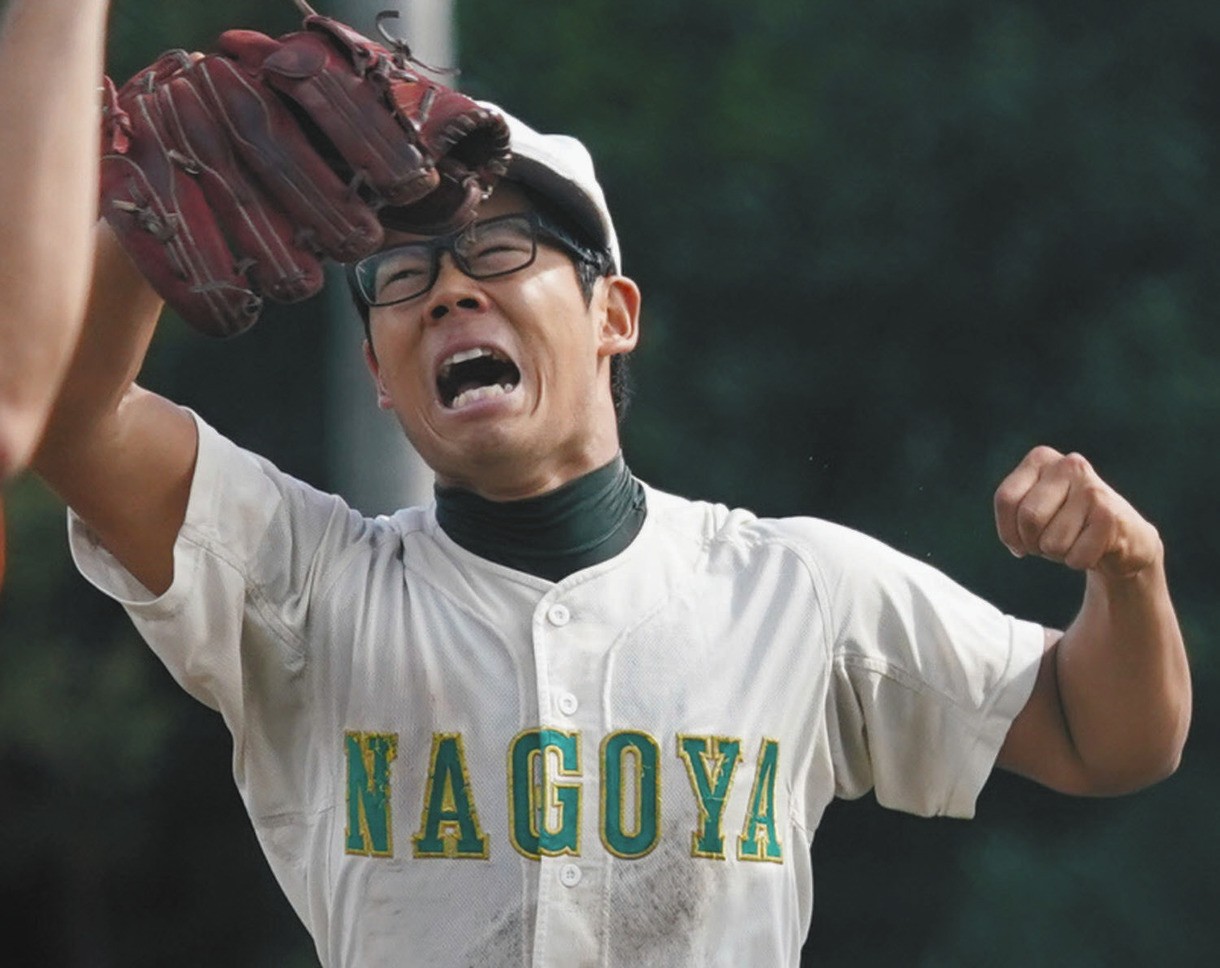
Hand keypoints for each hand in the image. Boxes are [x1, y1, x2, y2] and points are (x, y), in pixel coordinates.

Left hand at [994, 446, 1161, 578]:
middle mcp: (1068, 465)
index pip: (1006, 499)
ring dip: (1059, 554)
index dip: (1008, 531)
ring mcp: (1092, 489)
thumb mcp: (1032, 511)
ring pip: (1052, 542)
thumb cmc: (1067, 524)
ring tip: (1076, 540)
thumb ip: (1014, 518)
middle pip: (1029, 519)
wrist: (1124, 536)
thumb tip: (1016, 545)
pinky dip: (1080, 562)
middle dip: (1034, 543)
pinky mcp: (1110, 516)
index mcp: (1041, 459)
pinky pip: (1076, 557)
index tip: (1021, 539)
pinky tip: (1095, 546)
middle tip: (1051, 541)